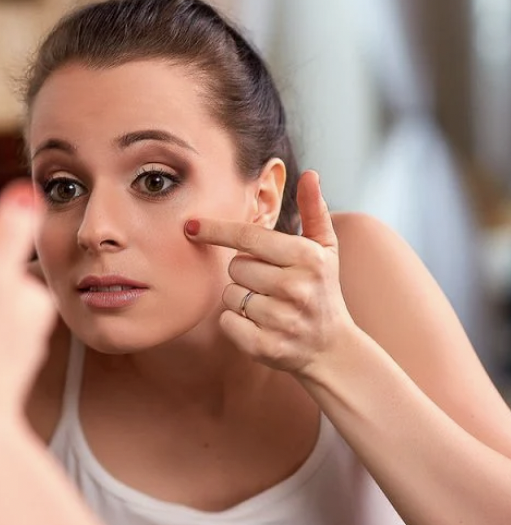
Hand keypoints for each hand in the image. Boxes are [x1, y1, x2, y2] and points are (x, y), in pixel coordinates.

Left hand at [183, 170, 356, 376]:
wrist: (332, 349)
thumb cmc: (322, 291)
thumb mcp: (325, 250)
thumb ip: (314, 211)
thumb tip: (310, 175)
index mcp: (307, 258)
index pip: (249, 237)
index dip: (216, 229)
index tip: (190, 225)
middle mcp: (295, 287)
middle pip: (235, 266)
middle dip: (245, 273)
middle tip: (269, 283)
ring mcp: (281, 319)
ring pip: (229, 295)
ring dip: (241, 298)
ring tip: (269, 305)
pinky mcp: (265, 346)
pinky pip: (227, 322)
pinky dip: (236, 323)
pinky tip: (259, 325)